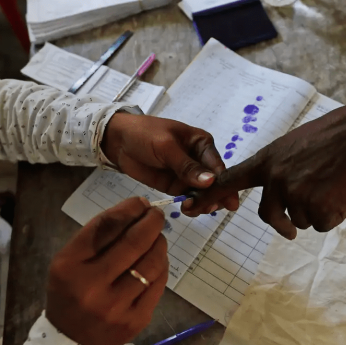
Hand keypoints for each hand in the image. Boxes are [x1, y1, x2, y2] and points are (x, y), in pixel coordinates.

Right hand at [46, 197, 167, 344]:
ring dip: (159, 242)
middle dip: (151, 222)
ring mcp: (116, 306)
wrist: (72, 341)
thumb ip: (98, 235)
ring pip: (151, 262)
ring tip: (158, 237)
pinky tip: (157, 260)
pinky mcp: (136, 319)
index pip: (105, 227)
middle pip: (133, 242)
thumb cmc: (72, 291)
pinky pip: (158, 283)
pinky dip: (161, 265)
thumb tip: (137, 210)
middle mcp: (91, 286)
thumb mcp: (70, 261)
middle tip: (157, 215)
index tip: (141, 202)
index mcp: (69, 266)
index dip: (128, 209)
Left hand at [102, 113, 238, 209]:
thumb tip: (210, 181)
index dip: (224, 184)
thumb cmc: (144, 134)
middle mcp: (199, 160)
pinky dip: (191, 205)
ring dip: (202, 203)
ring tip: (193, 209)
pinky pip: (189, 198)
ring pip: (203, 193)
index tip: (228, 201)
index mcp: (202, 144)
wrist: (117, 141)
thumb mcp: (166, 147)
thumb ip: (187, 166)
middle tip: (209, 208)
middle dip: (214, 197)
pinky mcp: (175, 185)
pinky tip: (188, 210)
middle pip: (214, 183)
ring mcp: (188, 174)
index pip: (218, 166)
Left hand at [183, 98, 345, 239]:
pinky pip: (321, 224)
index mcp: (268, 159)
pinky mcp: (317, 205)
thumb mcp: (296, 145)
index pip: (229, 180)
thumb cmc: (337, 136)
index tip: (189, 207)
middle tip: (297, 224)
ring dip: (318, 212)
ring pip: (300, 221)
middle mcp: (276, 177)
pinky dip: (334, 215)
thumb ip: (280, 167)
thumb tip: (276, 190)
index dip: (208, 196)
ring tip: (334, 187)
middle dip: (286, 223)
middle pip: (270, 216)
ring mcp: (295, 191)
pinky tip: (343, 194)